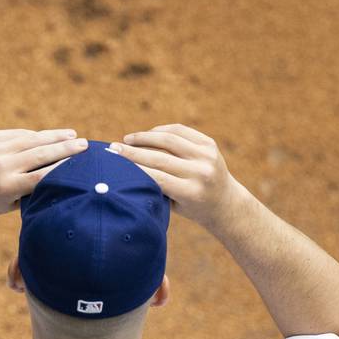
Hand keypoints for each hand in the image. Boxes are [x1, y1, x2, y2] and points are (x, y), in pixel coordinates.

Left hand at [0, 128, 87, 223]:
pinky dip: (34, 135)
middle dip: (64, 147)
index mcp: (6, 186)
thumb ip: (35, 188)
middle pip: (40, 153)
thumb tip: (64, 171)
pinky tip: (48, 136)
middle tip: (85, 143)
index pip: (42, 174)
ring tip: (71, 135)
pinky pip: (18, 134)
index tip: (82, 160)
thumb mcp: (14, 203)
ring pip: (30, 138)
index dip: (64, 166)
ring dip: (53, 136)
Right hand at [110, 124, 241, 226]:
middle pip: (160, 157)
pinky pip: (180, 131)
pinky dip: (161, 131)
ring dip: (145, 137)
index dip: (133, 167)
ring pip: (169, 139)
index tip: (114, 160)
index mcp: (191, 192)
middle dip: (133, 151)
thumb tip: (124, 169)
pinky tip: (148, 135)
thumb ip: (155, 188)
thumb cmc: (191, 207)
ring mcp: (207, 156)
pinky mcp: (210, 144)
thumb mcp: (173, 205)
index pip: (156, 177)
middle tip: (113, 147)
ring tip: (128, 139)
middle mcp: (201, 173)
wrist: (225, 203)